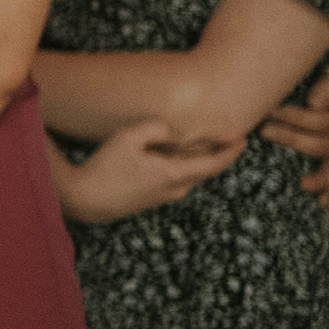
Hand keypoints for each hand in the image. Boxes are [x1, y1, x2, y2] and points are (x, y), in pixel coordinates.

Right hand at [53, 118, 238, 223]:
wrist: (85, 200)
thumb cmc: (105, 168)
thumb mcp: (127, 138)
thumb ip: (154, 128)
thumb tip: (169, 130)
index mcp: (175, 174)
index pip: (214, 163)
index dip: (231, 151)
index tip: (243, 139)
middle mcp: (174, 188)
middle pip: (204, 170)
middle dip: (215, 154)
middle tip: (223, 138)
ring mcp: (163, 196)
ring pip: (188, 176)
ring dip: (194, 161)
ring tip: (193, 145)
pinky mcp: (151, 199)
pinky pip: (174, 180)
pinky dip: (179, 167)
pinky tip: (166, 157)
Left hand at [261, 63, 328, 200]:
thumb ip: (327, 88)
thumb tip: (314, 102)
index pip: (321, 121)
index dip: (296, 117)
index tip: (272, 110)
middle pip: (320, 146)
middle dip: (291, 139)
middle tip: (264, 131)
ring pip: (328, 169)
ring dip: (311, 176)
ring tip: (295, 182)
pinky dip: (326, 192)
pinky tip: (319, 203)